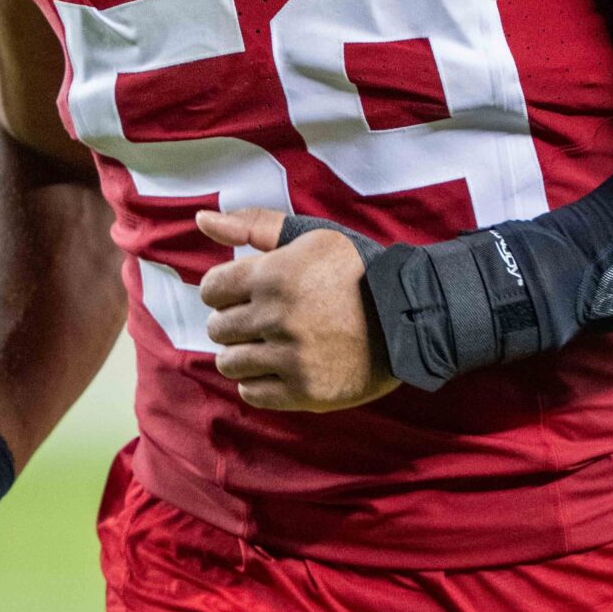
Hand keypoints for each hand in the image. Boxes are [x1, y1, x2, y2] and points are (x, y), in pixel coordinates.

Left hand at [196, 207, 397, 412]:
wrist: (410, 315)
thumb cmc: (357, 270)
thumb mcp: (310, 235)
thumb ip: (253, 225)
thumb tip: (202, 219)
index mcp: (274, 274)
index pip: (211, 289)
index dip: (224, 290)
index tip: (244, 293)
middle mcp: (277, 317)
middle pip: (218, 328)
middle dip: (233, 322)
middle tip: (261, 320)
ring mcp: (290, 357)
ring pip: (230, 363)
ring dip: (242, 353)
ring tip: (267, 346)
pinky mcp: (304, 391)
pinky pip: (252, 393)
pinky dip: (257, 382)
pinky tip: (277, 368)